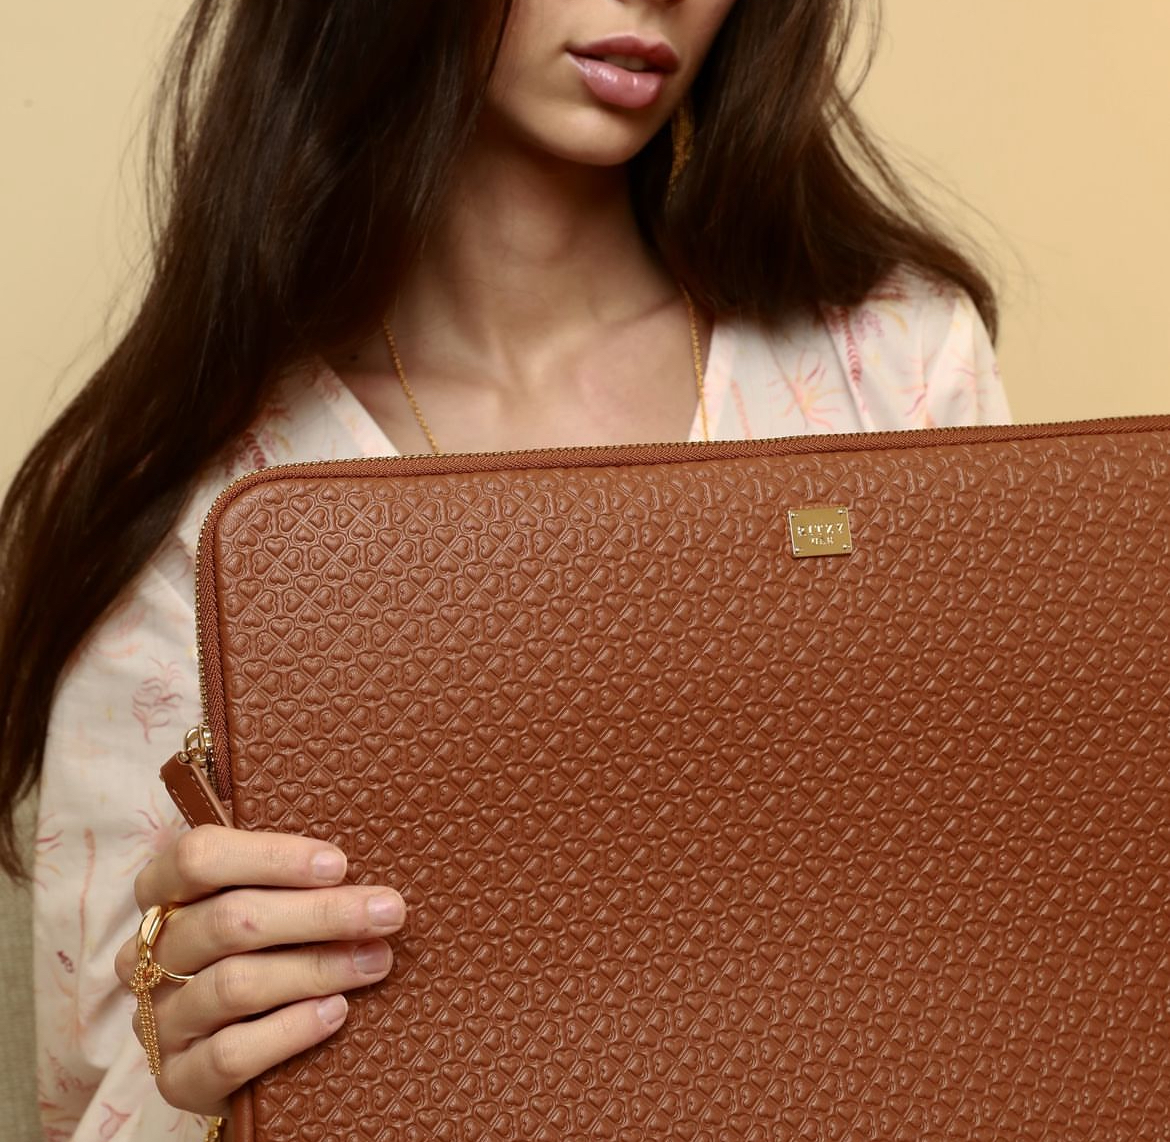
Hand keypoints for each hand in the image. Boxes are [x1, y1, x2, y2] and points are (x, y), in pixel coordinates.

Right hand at [114, 825, 405, 1116]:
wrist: (247, 1052)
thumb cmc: (268, 949)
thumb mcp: (270, 903)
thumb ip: (295, 881)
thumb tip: (361, 871)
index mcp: (163, 894)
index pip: (197, 857)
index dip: (270, 857)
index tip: (339, 864)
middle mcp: (149, 954)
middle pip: (229, 920)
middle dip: (320, 913)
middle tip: (387, 912)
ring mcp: (158, 1019)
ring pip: (235, 984)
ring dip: (317, 968)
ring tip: (376, 960)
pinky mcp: (177, 1078)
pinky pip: (232, 1053)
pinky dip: (291, 1029)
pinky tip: (337, 1012)